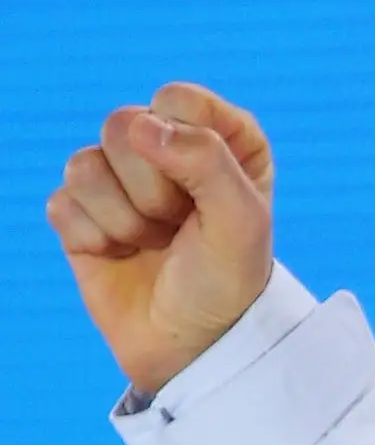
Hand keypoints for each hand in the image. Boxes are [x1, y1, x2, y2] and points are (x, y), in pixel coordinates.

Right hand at [44, 82, 275, 396]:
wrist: (192, 343)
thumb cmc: (228, 281)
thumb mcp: (243, 222)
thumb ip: (208, 160)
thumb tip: (144, 126)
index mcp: (221, 138)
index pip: (178, 100)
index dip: (186, 149)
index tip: (209, 197)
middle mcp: (169, 148)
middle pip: (124, 125)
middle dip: (152, 190)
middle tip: (180, 227)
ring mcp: (119, 177)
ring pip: (85, 165)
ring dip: (125, 220)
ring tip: (155, 244)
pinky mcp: (80, 210)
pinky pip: (62, 203)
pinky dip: (95, 239)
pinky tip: (122, 256)